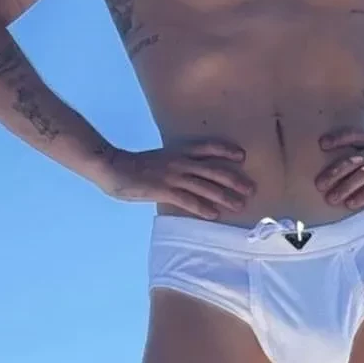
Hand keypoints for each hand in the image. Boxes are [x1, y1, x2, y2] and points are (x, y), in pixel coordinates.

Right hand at [100, 138, 255, 218]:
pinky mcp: (163, 190)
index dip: (225, 150)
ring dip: (224, 196)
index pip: (207, 148)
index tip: (242, 156)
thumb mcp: (158, 160)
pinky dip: (202, 207)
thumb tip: (185, 176)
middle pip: (213, 169)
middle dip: (234, 180)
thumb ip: (173, 165)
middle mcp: (179, 161)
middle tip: (251, 189)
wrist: (111, 166)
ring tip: (239, 205)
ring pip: (205, 186)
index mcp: (178, 151)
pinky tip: (214, 214)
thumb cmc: (133, 166)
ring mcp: (172, 175)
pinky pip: (187, 199)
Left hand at [314, 127, 363, 207]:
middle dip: (333, 172)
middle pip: (352, 159)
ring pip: (362, 174)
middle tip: (318, 184)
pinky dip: (362, 196)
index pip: (353, 135)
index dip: (338, 139)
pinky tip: (350, 204)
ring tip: (330, 198)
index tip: (321, 144)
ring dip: (344, 187)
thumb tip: (339, 169)